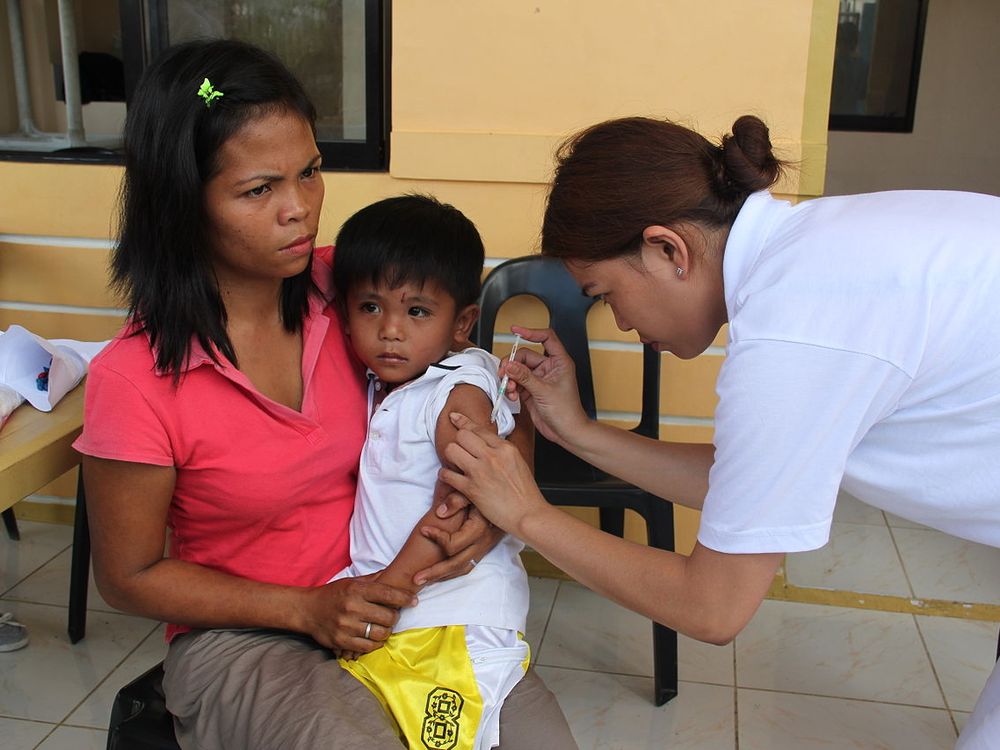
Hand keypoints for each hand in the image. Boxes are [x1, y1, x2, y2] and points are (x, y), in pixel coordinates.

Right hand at [300, 574, 413, 653]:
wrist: (307, 610)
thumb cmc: (333, 594)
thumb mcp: (352, 582)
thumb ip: (374, 580)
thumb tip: (394, 573)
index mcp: (356, 590)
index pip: (387, 593)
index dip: (404, 598)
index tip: (413, 600)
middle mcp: (352, 607)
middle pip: (388, 616)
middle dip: (395, 617)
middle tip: (393, 615)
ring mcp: (346, 626)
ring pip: (380, 633)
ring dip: (387, 631)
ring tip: (384, 627)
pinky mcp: (341, 641)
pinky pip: (368, 647)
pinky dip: (376, 643)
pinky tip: (375, 637)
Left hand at [415, 499, 503, 584]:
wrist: (509, 501)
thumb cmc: (486, 493)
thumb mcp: (472, 492)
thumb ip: (457, 499)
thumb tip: (440, 513)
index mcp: (479, 529)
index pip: (455, 543)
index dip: (436, 537)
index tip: (423, 529)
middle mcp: (482, 543)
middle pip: (456, 564)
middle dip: (434, 572)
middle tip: (415, 578)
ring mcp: (482, 549)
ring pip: (461, 569)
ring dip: (441, 577)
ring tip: (422, 581)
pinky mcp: (482, 551)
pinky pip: (466, 567)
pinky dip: (451, 573)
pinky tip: (438, 575)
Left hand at [440, 412, 548, 535]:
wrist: (528, 514)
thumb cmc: (525, 492)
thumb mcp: (518, 462)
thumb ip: (502, 450)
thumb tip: (487, 441)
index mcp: (505, 448)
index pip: (478, 428)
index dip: (463, 422)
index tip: (454, 418)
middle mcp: (492, 456)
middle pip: (462, 435)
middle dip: (458, 442)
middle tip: (460, 451)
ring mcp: (480, 472)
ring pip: (452, 450)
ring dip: (450, 457)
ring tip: (455, 463)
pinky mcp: (471, 489)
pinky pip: (447, 474)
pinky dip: (445, 475)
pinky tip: (449, 477)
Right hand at [501, 326, 589, 446]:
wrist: (566, 432)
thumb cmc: (567, 412)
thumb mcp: (544, 391)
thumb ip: (525, 376)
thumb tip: (509, 365)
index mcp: (559, 362)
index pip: (546, 338)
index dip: (531, 332)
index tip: (515, 330)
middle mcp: (549, 368)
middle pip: (525, 355)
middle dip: (512, 364)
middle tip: (504, 374)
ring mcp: (539, 379)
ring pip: (517, 370)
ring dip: (511, 378)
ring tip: (511, 390)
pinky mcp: (530, 390)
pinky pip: (516, 382)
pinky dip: (511, 388)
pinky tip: (513, 396)